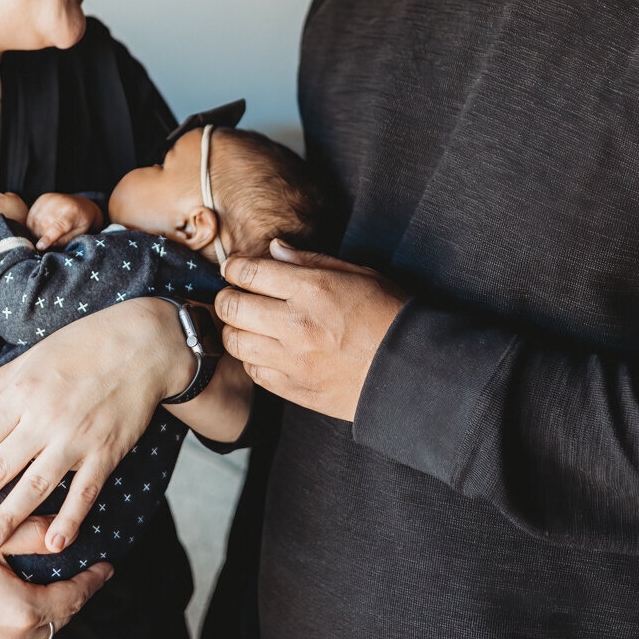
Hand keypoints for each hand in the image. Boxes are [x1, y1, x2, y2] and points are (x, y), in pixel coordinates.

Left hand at [0, 299, 192, 552]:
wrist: (144, 344)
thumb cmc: (85, 345)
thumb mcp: (32, 356)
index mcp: (21, 394)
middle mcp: (43, 418)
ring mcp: (76, 437)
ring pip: (36, 484)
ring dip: (9, 516)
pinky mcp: (106, 451)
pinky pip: (84, 490)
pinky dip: (69, 517)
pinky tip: (54, 542)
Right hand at [0, 518, 111, 638]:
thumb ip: (32, 533)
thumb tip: (66, 530)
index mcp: (23, 613)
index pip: (73, 598)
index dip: (92, 581)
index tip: (107, 568)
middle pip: (56, 623)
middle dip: (69, 600)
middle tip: (78, 580)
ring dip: (42, 621)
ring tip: (45, 597)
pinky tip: (10, 621)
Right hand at [25, 192, 102, 249]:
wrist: (82, 204)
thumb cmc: (82, 221)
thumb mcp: (80, 233)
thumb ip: (65, 240)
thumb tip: (49, 244)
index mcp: (73, 212)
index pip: (59, 225)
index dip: (48, 237)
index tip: (40, 246)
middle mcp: (60, 202)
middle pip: (44, 224)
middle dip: (43, 236)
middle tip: (50, 240)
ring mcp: (50, 199)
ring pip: (35, 221)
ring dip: (37, 231)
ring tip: (46, 233)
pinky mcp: (42, 198)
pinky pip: (31, 216)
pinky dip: (32, 225)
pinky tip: (40, 227)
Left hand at [215, 242, 404, 418]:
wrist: (412, 369)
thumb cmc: (388, 315)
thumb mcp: (357, 274)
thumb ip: (310, 261)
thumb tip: (274, 249)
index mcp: (312, 289)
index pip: (248, 273)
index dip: (234, 268)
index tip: (235, 269)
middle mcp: (297, 324)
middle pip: (232, 307)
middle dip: (226, 297)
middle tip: (235, 296)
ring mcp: (293, 360)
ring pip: (235, 342)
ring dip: (235, 329)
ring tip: (248, 324)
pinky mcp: (295, 388)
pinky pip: (254, 371)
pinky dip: (252, 358)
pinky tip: (266, 350)